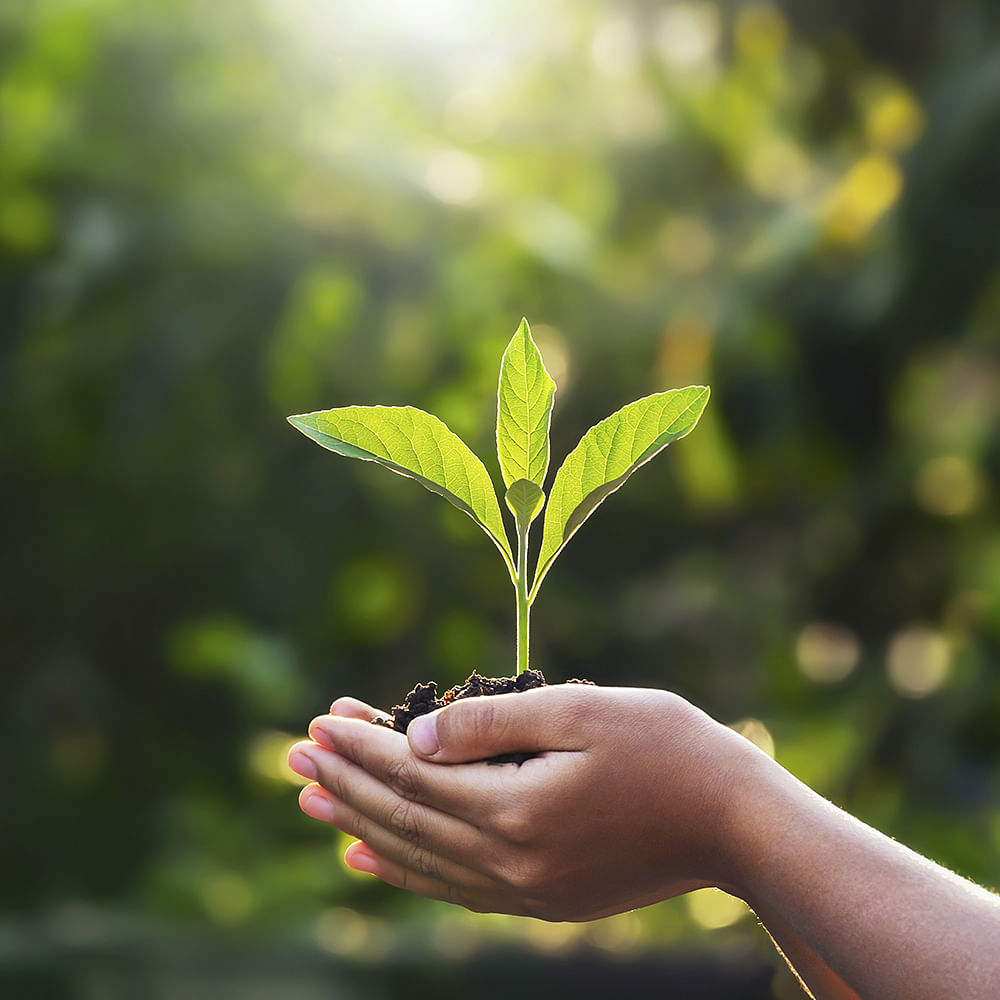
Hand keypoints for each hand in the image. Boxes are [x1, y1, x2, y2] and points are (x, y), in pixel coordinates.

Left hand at [287, 685, 760, 920]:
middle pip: (403, 818)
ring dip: (360, 827)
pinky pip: (451, 888)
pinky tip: (369, 861)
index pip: (411, 775)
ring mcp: (524, 889)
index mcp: (515, 809)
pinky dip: (403, 871)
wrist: (734, 822)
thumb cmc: (665, 747)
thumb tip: (414, 737)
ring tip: (312, 804)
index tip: (318, 721)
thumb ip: (492, 724)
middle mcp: (509, 861)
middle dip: (344, 783)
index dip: (360, 746)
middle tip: (294, 756)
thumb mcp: (580, 711)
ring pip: (418, 857)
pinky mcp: (541, 901)